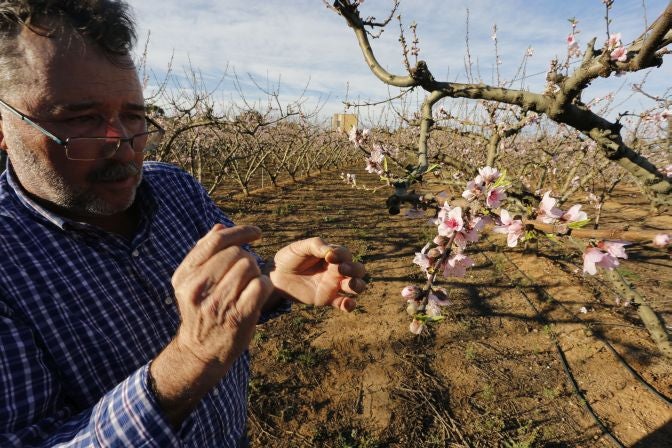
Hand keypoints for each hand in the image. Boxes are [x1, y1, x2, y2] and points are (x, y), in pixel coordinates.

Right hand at [170, 224, 272, 367]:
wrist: (200, 352)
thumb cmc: (201, 312)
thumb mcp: (192, 283)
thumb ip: (204, 255)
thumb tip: (220, 227)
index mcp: (185, 276)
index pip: (215, 241)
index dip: (240, 231)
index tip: (256, 232)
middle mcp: (198, 288)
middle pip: (236, 253)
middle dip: (248, 259)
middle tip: (247, 274)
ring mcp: (218, 303)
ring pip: (250, 266)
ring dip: (256, 273)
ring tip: (250, 285)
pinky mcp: (238, 317)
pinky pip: (261, 285)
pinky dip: (266, 286)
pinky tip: (260, 294)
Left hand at [268, 238, 365, 311]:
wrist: (277, 275)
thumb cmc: (290, 257)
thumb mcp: (301, 247)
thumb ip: (316, 246)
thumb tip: (330, 252)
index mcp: (333, 255)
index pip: (346, 254)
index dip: (341, 255)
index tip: (329, 257)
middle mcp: (337, 270)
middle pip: (358, 270)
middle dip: (354, 269)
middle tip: (341, 270)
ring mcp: (334, 285)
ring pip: (356, 286)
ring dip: (357, 285)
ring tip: (349, 284)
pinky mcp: (328, 299)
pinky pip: (344, 303)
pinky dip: (349, 305)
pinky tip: (347, 304)